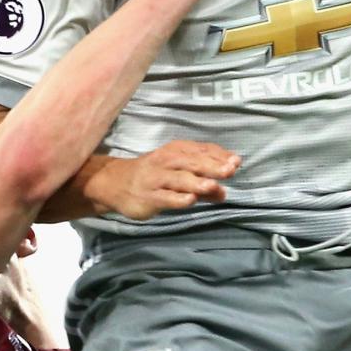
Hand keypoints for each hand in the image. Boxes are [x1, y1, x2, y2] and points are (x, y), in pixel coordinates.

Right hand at [91, 140, 240, 220]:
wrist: (115, 183)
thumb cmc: (154, 177)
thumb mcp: (178, 175)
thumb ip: (203, 183)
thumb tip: (224, 192)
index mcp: (177, 151)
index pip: (201, 151)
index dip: (219, 156)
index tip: (236, 161)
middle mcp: (167, 162)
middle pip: (193, 163)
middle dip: (212, 166)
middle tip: (230, 170)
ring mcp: (156, 179)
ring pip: (179, 179)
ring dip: (196, 181)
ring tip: (213, 185)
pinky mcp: (148, 196)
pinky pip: (164, 197)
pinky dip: (177, 198)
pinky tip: (190, 200)